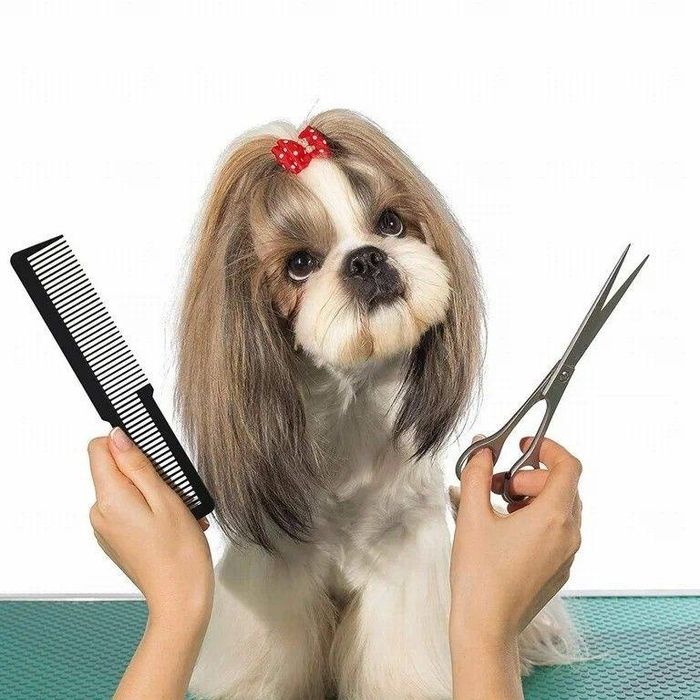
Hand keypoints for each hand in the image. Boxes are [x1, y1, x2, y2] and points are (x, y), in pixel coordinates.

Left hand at [88, 428, 213, 623]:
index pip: (99, 448)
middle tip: (175, 490)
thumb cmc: (180, 554)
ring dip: (155, 492)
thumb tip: (118, 437)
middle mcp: (100, 513)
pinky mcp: (117, 539)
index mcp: (109, 500)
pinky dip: (153, 509)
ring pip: (128, 489)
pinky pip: (131, 509)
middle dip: (148, 472)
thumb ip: (138, 465)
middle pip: (116, 469)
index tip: (151, 449)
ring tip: (179, 512)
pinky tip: (173, 524)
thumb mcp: (165, 498)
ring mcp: (107, 528)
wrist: (181, 599)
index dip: (126, 442)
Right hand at [449, 436, 581, 698]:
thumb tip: (483, 450)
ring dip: (532, 495)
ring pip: (560, 506)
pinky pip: (557, 528)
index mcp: (552, 517)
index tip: (525, 445)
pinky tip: (506, 527)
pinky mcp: (560, 567)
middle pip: (563, 484)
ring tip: (499, 505)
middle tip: (499, 483)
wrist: (487, 625)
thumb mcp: (472, 514)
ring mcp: (567, 553)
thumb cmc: (480, 576)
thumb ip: (477, 474)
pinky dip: (536, 516)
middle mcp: (568, 534)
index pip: (569, 466)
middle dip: (530, 474)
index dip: (548, 448)